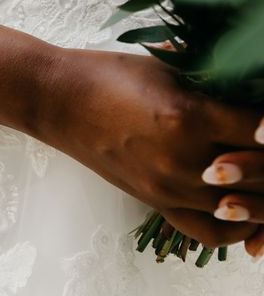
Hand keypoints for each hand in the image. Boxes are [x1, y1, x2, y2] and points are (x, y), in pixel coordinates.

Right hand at [32, 47, 262, 248]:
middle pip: (261, 175)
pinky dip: (235, 224)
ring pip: (243, 208)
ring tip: (262, 173)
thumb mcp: (167, 70)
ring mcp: (168, 188)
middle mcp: (184, 161)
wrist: (58, 101)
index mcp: (190, 117)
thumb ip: (216, 87)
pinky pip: (210, 231)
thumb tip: (253, 97)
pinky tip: (239, 204)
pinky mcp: (154, 202)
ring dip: (260, 192)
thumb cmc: (108, 75)